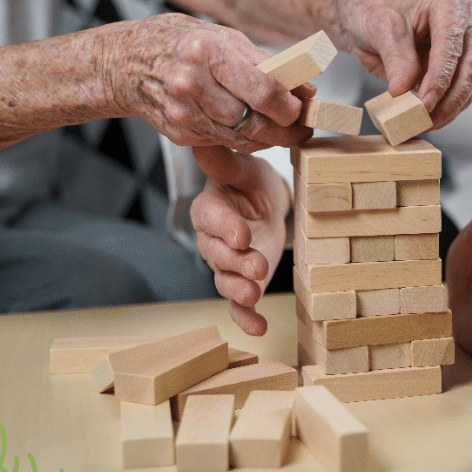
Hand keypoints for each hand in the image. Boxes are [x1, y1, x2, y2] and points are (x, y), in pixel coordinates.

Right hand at [103, 13, 314, 152]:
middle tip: (304, 127)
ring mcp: (183, 113)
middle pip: (255, 121)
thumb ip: (265, 64)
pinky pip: (225, 143)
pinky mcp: (180, 134)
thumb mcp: (223, 37)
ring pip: (242, 138)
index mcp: (205, 52)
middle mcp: (191, 84)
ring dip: (270, 138)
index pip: (263, 91)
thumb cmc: (181, 43)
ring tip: (284, 129)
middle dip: (287, 129)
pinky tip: (255, 130)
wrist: (126, 62)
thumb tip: (305, 88)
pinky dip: (246, 140)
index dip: (290, 106)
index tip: (304, 107)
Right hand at [190, 146, 289, 335]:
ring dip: (238, 290)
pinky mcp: (244, 282)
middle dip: (236, 262)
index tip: (242, 235)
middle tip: (257, 265)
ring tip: (253, 295)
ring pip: (226, 280)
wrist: (265, 204)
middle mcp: (213, 240)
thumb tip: (205, 143)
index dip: (225, 227)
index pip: (211, 218)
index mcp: (209, 209)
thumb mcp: (243, 169)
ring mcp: (227, 264)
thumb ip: (226, 165)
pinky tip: (259, 328)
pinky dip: (246, 318)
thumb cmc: (250, 183)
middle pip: (217, 254)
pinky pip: (238, 305)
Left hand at [333, 0, 471, 128]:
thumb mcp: (378, 28)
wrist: (362, 20)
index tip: (426, 102)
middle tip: (427, 119)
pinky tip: (424, 121)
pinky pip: (456, 96)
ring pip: (466, 86)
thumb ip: (395, 57)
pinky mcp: (452, 72)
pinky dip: (443, 111)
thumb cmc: (371, 11)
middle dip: (449, 98)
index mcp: (450, 4)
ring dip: (448, 109)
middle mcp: (463, 27)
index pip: (451, 44)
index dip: (440, 76)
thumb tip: (403, 90)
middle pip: (468, 68)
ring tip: (423, 124)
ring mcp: (460, 50)